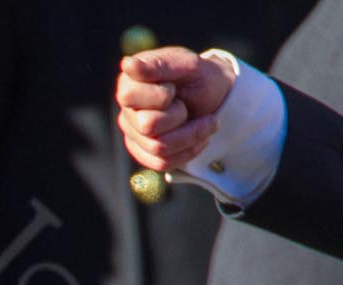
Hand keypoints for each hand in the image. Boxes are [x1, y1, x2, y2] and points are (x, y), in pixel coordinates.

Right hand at [116, 47, 233, 170]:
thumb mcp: (188, 65)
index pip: (130, 96)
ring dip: (190, 135)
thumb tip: (127, 65)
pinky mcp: (145, 154)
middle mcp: (127, 111)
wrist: (215, 98)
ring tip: (205, 122)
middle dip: (178, 115)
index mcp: (129, 83)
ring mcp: (134, 135)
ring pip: (158, 147)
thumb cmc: (200, 77)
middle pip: (147, 125)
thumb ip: (160, 65)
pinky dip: (188, 151)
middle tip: (187, 106)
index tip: (174, 87)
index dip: (160, 95)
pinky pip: (162, 163)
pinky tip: (199, 138)